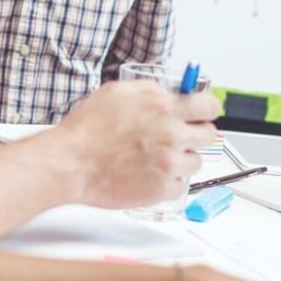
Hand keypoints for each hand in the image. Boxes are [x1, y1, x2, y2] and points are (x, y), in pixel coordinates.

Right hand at [51, 80, 219, 208]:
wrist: (71, 162)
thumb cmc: (87, 129)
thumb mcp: (118, 92)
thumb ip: (151, 91)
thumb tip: (170, 93)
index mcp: (164, 107)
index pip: (209, 105)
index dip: (206, 108)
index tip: (202, 112)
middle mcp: (172, 134)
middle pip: (209, 134)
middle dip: (195, 134)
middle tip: (178, 137)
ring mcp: (169, 163)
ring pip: (195, 162)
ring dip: (181, 159)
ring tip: (156, 158)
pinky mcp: (162, 188)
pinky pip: (180, 185)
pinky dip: (168, 182)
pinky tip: (148, 174)